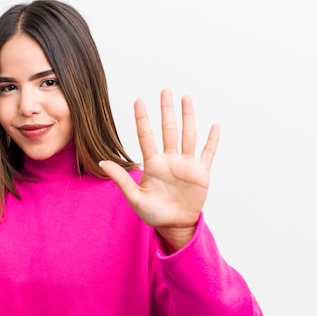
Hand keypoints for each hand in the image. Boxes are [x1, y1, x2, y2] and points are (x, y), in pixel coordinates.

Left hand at [100, 89, 219, 250]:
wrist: (174, 225)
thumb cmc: (153, 213)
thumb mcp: (134, 197)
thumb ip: (121, 178)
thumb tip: (102, 161)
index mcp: (153, 164)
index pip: (146, 136)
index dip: (142, 118)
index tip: (138, 100)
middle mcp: (169, 159)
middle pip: (168, 129)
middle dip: (167, 110)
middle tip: (165, 90)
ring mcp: (186, 164)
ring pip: (187, 134)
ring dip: (188, 116)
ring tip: (186, 97)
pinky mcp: (201, 172)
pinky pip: (207, 152)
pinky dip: (212, 139)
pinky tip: (214, 125)